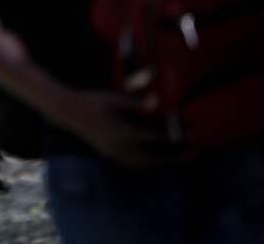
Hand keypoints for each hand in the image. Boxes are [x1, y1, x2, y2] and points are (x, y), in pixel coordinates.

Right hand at [58, 71, 183, 168]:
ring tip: (179, 156)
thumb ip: (138, 103)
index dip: (177, 137)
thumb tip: (158, 102)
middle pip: (155, 159)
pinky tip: (156, 157)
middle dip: (175, 157)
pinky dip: (149, 162)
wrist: (69, 112)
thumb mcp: (117, 99)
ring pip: (144, 164)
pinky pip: (135, 163)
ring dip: (162, 162)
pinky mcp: (111, 155)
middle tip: (194, 152)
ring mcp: (115, 154)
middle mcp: (121, 149)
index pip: (158, 139)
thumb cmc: (95, 101)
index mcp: (125, 134)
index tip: (193, 135)